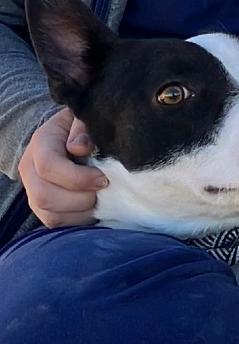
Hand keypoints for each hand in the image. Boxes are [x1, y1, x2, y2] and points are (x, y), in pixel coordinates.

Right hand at [17, 108, 106, 227]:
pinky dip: (79, 219)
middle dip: (82, 198)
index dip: (79, 177)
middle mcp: (30, 170)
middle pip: (46, 196)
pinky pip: (56, 223)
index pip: (49, 166)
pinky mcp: (43, 209)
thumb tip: (79, 147)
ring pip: (51, 214)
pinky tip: (93, 207)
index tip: (103, 178)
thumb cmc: (82, 130)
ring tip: (99, 199)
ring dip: (82, 212)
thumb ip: (82, 129)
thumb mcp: (83, 120)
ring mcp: (33, 191)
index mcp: (40, 143)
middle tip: (103, 191)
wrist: (68, 140)